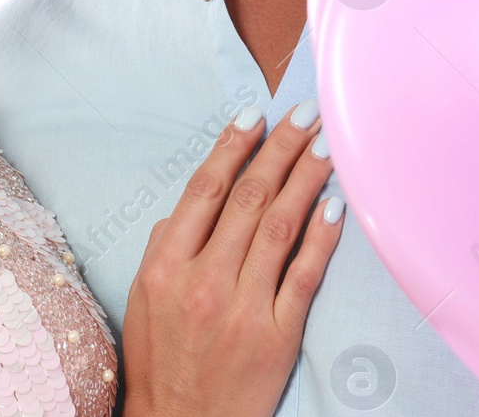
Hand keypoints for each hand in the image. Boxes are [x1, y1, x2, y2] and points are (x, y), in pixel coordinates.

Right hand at [119, 101, 344, 416]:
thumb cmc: (160, 363)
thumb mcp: (143, 299)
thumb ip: (165, 246)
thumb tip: (192, 202)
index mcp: (165, 268)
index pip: (205, 190)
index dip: (233, 147)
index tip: (255, 114)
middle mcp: (204, 282)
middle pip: (249, 199)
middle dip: (280, 148)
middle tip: (305, 115)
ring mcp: (243, 309)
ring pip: (281, 226)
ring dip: (307, 178)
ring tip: (326, 145)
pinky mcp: (277, 336)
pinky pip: (304, 275)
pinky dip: (321, 236)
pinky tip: (335, 205)